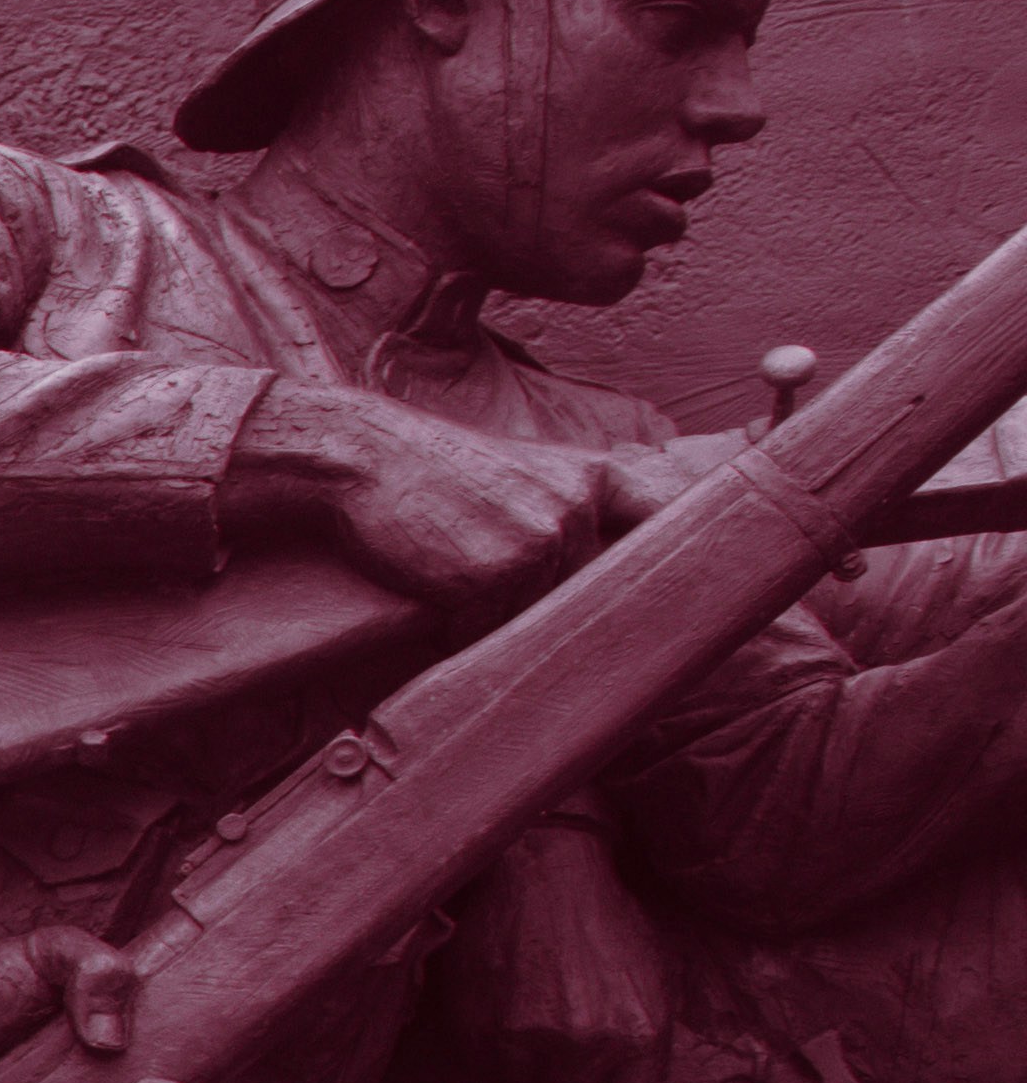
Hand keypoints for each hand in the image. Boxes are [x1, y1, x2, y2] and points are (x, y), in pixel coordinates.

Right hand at [245, 396, 668, 611]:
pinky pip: (488, 626)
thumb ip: (568, 512)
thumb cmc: (435, 473)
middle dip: (541, 606)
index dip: (684, 566)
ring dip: (491, 615)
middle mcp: (581, 509)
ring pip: (534, 614)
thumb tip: (596, 577)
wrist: (369, 456)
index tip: (713, 600)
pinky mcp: (498, 572)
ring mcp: (543, 540)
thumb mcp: (523, 475)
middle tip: (494, 594)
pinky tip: (432, 585)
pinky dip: (457, 623)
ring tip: (451, 573)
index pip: (663, 529)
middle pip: (584, 593)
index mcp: (597, 480)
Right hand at [456, 831, 685, 1082]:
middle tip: (567, 1054)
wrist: (539, 870)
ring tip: (532, 1016)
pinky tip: (504, 1003)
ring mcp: (521, 1039)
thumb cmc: (606, 923)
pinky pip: (482, 1066)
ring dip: (525, 1068)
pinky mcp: (473, 1028)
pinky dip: (492, 1046)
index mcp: (638, 1034)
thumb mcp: (655, 982)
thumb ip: (652, 1052)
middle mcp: (582, 1045)